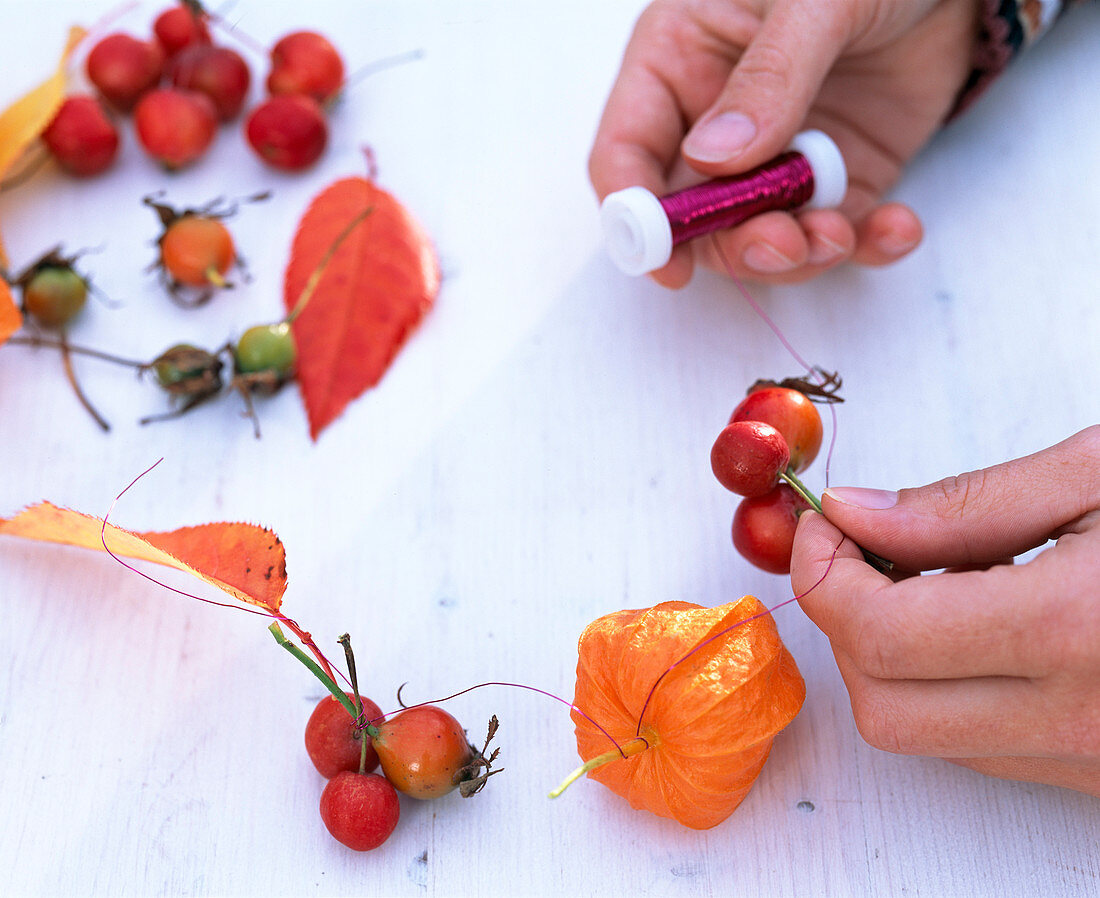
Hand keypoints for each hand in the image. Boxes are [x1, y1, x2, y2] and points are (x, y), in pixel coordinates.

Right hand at [589, 0, 979, 285]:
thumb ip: (767, 77)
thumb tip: (713, 160)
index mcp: (678, 60)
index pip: (627, 149)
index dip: (635, 215)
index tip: (668, 260)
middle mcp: (714, 119)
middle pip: (690, 215)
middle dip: (734, 243)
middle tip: (784, 243)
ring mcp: (773, 158)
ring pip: (757, 237)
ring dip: (798, 253)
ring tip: (843, 234)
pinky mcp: (835, 180)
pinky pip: (833, 233)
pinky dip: (865, 245)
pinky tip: (898, 227)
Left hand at [791, 426, 1099, 796]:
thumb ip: (963, 506)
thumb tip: (852, 515)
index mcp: (1079, 631)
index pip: (880, 635)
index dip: (825, 574)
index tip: (825, 525)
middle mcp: (1084, 720)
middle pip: (883, 706)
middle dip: (847, 624)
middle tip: (867, 551)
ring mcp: (1097, 762)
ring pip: (923, 736)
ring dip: (892, 658)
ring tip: (937, 579)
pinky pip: (981, 748)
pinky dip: (947, 687)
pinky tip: (982, 622)